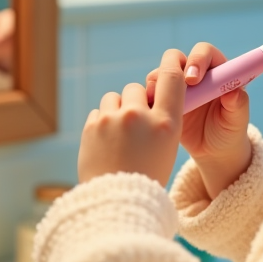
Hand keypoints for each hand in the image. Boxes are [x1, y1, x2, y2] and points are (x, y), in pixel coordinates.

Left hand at [78, 48, 185, 185]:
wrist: (116, 203)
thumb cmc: (146, 176)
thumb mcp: (167, 148)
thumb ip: (161, 120)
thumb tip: (150, 94)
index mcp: (165, 123)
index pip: (171, 77)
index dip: (171, 63)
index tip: (171, 58)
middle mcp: (139, 116)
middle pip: (136, 88)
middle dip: (135, 101)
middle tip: (135, 124)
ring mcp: (112, 120)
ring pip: (114, 98)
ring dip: (117, 110)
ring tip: (119, 136)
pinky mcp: (91, 126)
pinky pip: (98, 112)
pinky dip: (102, 124)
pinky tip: (106, 144)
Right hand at [146, 42, 251, 197]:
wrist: (213, 152)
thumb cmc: (230, 132)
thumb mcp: (237, 121)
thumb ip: (239, 104)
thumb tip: (234, 91)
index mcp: (217, 72)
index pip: (205, 53)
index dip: (197, 60)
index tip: (194, 79)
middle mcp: (195, 74)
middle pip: (177, 57)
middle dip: (172, 69)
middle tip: (173, 88)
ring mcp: (177, 87)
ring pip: (160, 73)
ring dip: (157, 83)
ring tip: (160, 101)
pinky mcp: (163, 100)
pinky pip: (151, 92)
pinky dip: (149, 98)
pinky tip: (151, 110)